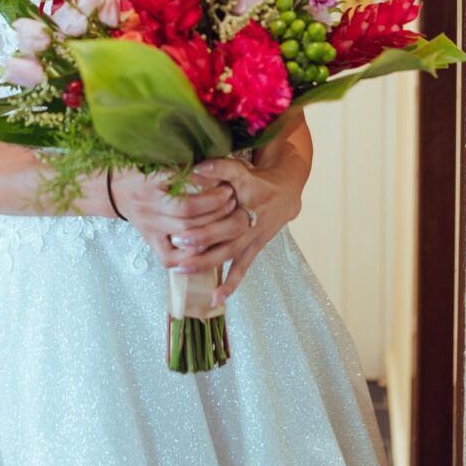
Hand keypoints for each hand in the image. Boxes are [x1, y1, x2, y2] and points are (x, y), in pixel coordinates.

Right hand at [109, 164, 238, 269]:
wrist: (116, 191)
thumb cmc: (142, 173)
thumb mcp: (156, 161)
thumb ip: (180, 163)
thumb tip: (212, 163)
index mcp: (150, 181)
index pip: (181, 181)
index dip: (207, 184)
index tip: (224, 181)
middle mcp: (148, 205)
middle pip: (187, 211)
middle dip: (215, 206)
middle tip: (231, 198)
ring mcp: (149, 225)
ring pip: (185, 232)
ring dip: (211, 226)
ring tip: (227, 217)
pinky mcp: (150, 241)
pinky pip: (170, 256)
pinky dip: (189, 255)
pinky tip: (207, 246)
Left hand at [165, 157, 302, 306]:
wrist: (285, 194)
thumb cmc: (255, 179)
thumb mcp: (240, 168)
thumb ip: (219, 167)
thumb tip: (195, 169)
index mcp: (247, 192)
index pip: (227, 197)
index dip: (209, 200)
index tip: (187, 204)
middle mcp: (251, 216)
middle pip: (226, 229)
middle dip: (203, 235)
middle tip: (179, 239)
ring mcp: (253, 236)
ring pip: (229, 251)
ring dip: (206, 261)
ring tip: (182, 267)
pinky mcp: (254, 248)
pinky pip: (241, 268)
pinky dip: (229, 284)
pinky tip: (215, 299)